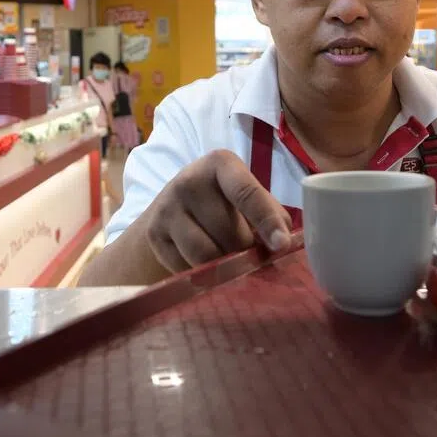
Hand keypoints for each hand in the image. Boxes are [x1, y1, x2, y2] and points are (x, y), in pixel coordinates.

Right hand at [142, 150, 291, 272]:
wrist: (171, 207)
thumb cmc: (221, 201)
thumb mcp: (245, 196)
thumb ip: (269, 212)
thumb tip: (282, 243)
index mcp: (221, 164)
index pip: (246, 193)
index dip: (267, 221)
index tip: (281, 245)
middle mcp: (190, 180)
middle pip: (229, 234)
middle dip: (246, 252)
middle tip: (250, 254)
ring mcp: (167, 207)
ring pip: (206, 256)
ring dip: (224, 267)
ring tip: (228, 259)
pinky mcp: (153, 233)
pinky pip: (186, 268)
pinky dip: (202, 273)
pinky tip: (203, 261)